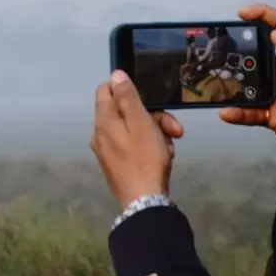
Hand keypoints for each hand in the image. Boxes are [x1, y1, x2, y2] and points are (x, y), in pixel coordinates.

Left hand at [91, 70, 183, 208]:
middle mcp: (100, 132)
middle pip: (125, 111)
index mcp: (103, 120)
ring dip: (156, 133)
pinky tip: (164, 156)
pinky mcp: (116, 163)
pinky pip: (133, 145)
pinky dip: (150, 146)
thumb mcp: (141, 123)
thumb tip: (115, 75)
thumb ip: (128, 98)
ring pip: (133, 129)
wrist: (144, 200)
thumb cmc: (144, 159)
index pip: (106, 90)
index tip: (150, 98)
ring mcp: (107, 149)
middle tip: (175, 130)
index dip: (128, 89)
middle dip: (153, 116)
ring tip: (170, 147)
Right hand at [218, 3, 275, 151]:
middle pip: (257, 55)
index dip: (264, 15)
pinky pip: (249, 113)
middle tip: (218, 51)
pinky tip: (228, 113)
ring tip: (216, 84)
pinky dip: (237, 114)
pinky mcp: (273, 115)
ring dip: (231, 87)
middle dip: (237, 52)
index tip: (242, 13)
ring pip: (247, 85)